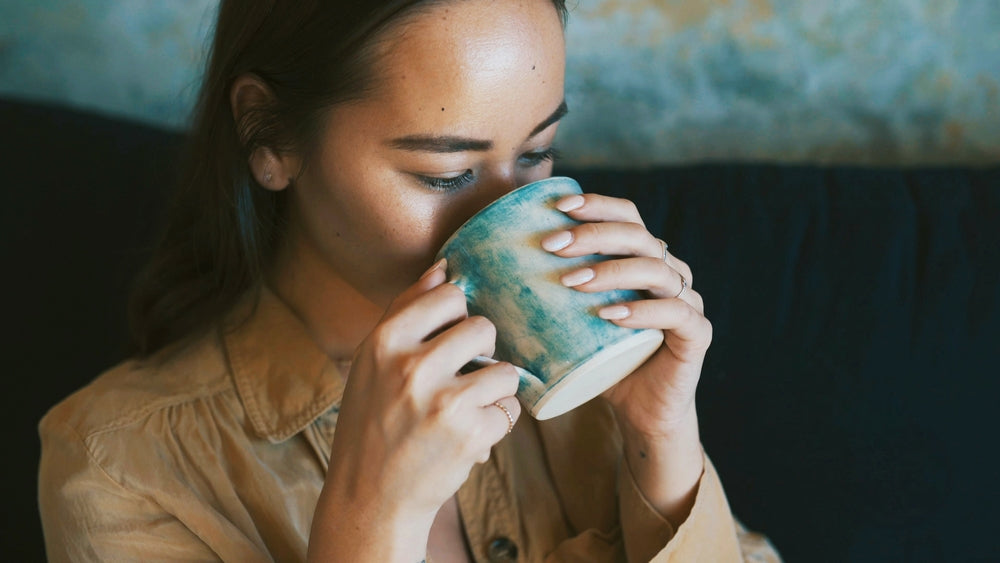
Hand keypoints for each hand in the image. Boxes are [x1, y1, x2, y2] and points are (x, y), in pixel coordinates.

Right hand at [308, 260, 520, 560]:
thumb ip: (407, 312)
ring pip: (504, 370)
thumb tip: (445, 267)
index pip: (450, 295)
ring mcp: (444, 401)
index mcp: (384, 341)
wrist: (370, 497)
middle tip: (460, 378)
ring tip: (462, 411)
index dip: (457, 317)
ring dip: (492, 392)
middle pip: (484, 328)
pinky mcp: (471, 434)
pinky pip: (509, 410)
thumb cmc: (373, 421)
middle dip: (481, 353)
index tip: (448, 340)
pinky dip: (495, 424)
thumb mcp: (373, 362)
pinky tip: (465, 437)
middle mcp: (412, 366)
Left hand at [541, 193, 709, 439]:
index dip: (596, 205)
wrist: (642, 414)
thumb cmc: (601, 364)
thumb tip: (465, 282)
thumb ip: (539, 300)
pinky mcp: (697, 334)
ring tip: (572, 281)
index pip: (627, 216)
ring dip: (612, 270)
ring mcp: (687, 300)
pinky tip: (610, 314)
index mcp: (642, 260)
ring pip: (657, 269)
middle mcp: (669, 272)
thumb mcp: (569, 326)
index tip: (557, 207)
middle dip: (593, 234)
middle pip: (638, 235)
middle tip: (552, 246)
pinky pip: (677, 313)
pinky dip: (643, 311)